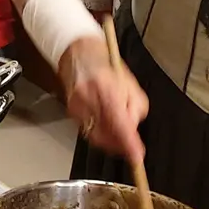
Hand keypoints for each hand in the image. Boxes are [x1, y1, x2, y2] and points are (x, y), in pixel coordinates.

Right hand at [59, 36, 147, 162]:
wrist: (79, 51)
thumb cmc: (106, 64)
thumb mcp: (130, 83)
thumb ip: (135, 107)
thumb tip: (133, 128)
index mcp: (107, 89)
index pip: (120, 124)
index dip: (129, 144)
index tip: (137, 156)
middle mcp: (90, 98)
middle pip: (106, 134)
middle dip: (120, 145)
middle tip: (132, 149)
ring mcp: (77, 105)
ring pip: (96, 136)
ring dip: (110, 142)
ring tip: (121, 138)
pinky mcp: (71, 110)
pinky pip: (87, 130)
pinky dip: (99, 134)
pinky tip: (107, 129)